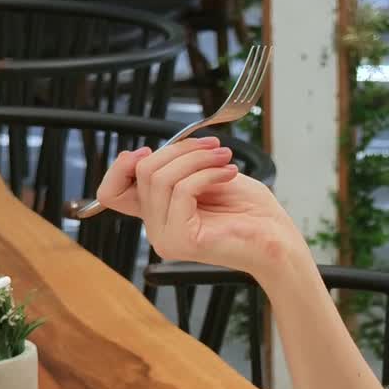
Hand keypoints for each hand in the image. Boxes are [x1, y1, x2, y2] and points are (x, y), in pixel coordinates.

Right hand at [94, 136, 305, 280]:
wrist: (278, 239)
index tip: (147, 149)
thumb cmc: (250, 211)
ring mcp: (166, 238)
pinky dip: (207, 173)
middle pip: (142, 172)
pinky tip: (229, 173)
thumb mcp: (205, 177)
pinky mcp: (182, 240)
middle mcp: (156, 229)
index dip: (121, 166)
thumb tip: (147, 151)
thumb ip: (174, 168)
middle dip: (180, 150)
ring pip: (160, 177)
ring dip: (197, 158)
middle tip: (214, 148)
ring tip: (225, 159)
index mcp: (157, 214)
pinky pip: (182, 191)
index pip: (111, 192)